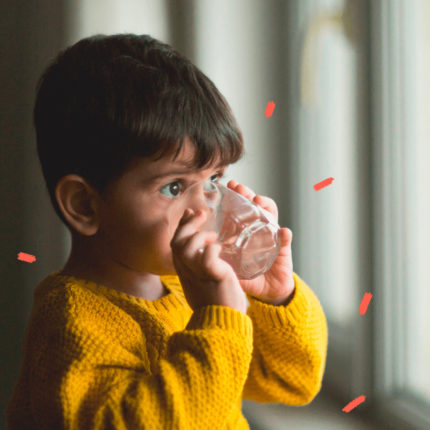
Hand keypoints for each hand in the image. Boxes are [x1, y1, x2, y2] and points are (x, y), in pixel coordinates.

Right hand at [170, 208, 247, 313]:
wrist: (223, 324)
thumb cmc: (217, 302)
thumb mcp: (203, 282)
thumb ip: (200, 267)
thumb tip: (206, 251)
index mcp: (184, 272)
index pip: (176, 244)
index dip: (181, 227)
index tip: (190, 213)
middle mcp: (187, 272)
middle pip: (177, 242)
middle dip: (188, 224)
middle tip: (202, 213)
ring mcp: (198, 274)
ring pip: (186, 247)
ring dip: (199, 235)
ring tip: (213, 235)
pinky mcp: (212, 277)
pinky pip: (207, 256)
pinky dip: (213, 248)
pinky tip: (220, 248)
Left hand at [226, 180, 294, 305]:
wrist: (268, 291)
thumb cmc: (248, 275)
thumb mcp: (229, 265)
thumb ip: (214, 259)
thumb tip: (192, 250)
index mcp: (246, 231)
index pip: (243, 208)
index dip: (238, 195)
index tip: (229, 185)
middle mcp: (260, 230)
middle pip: (256, 206)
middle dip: (249, 194)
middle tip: (240, 188)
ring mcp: (272, 238)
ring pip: (271, 217)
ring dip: (266, 207)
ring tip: (259, 202)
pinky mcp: (283, 251)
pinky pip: (285, 241)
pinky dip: (285, 236)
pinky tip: (284, 232)